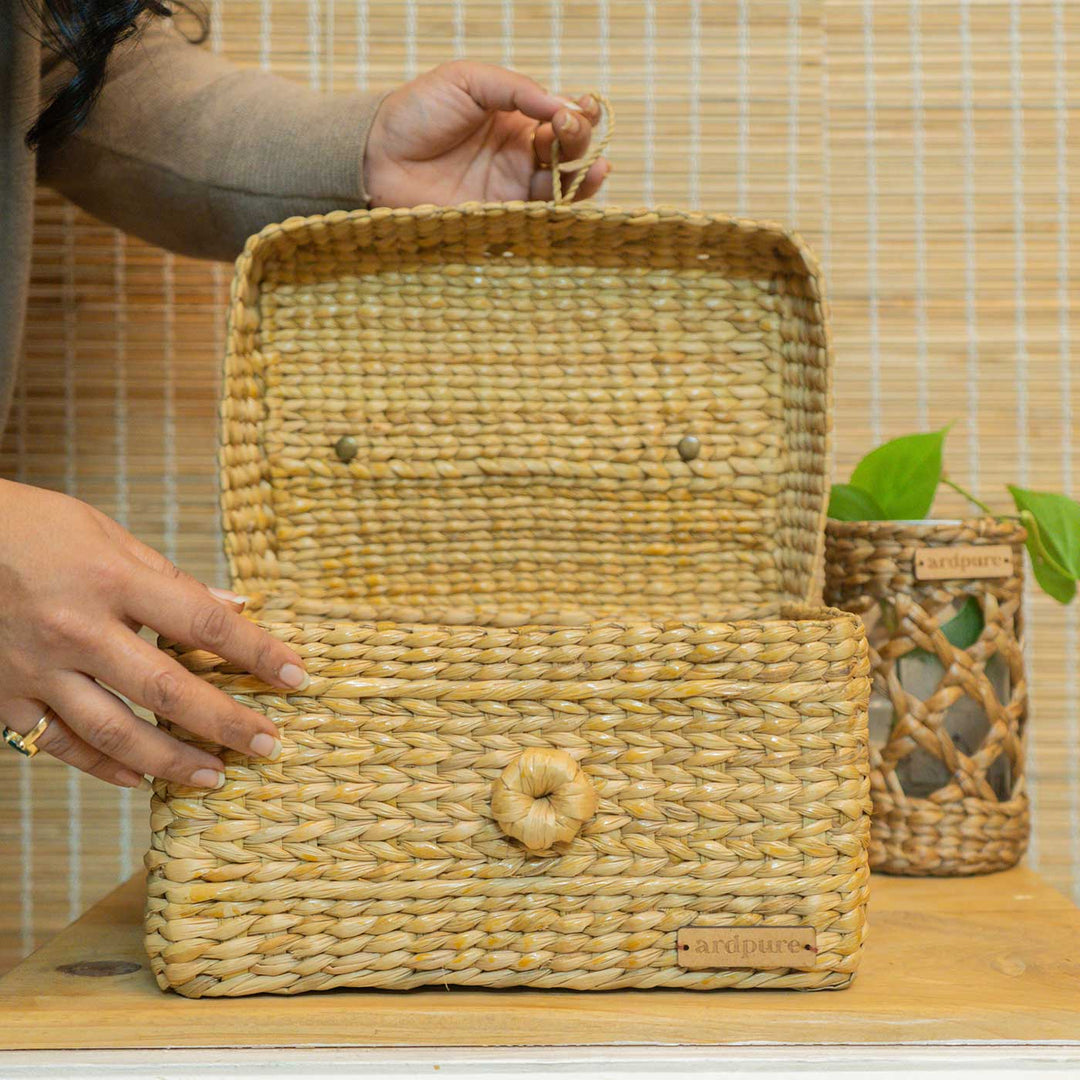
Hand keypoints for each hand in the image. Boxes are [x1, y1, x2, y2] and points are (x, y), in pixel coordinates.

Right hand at [0, 479, 307, 788]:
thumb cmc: (32, 528)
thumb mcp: (107, 534)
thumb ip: (171, 578)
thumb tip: (235, 607)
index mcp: (112, 581)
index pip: (204, 626)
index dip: (258, 652)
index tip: (296, 676)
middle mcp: (77, 630)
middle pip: (168, 690)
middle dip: (227, 722)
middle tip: (269, 744)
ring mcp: (37, 669)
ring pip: (115, 732)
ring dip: (172, 761)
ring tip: (215, 777)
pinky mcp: (4, 696)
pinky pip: (60, 744)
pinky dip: (102, 766)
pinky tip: (139, 779)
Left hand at [364, 61, 610, 206]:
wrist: (378, 156)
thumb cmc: (417, 111)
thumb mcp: (467, 81)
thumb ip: (516, 89)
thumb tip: (562, 103)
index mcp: (514, 117)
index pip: (560, 114)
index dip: (578, 110)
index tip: (578, 106)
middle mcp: (518, 152)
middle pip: (569, 148)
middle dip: (580, 137)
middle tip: (568, 128)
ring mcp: (510, 185)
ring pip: (562, 183)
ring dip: (585, 174)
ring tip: (597, 165)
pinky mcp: (500, 214)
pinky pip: (539, 213)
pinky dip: (564, 204)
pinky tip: (577, 187)